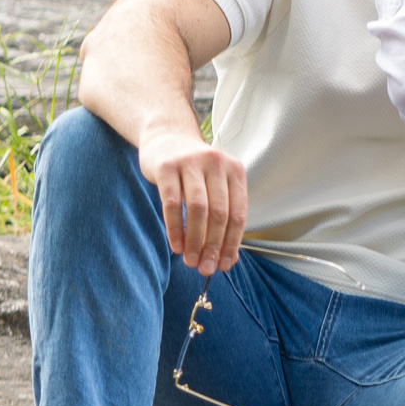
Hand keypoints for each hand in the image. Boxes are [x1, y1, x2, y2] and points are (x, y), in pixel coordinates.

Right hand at [136, 122, 246, 275]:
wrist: (165, 137)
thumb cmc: (194, 170)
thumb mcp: (214, 185)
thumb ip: (224, 217)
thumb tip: (228, 259)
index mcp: (235, 171)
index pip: (239, 214)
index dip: (232, 243)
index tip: (224, 265)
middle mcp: (217, 164)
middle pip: (220, 213)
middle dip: (213, 246)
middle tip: (205, 268)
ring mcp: (192, 163)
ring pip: (198, 209)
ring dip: (195, 240)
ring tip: (191, 260)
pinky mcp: (167, 167)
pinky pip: (172, 203)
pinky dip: (175, 228)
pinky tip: (176, 245)